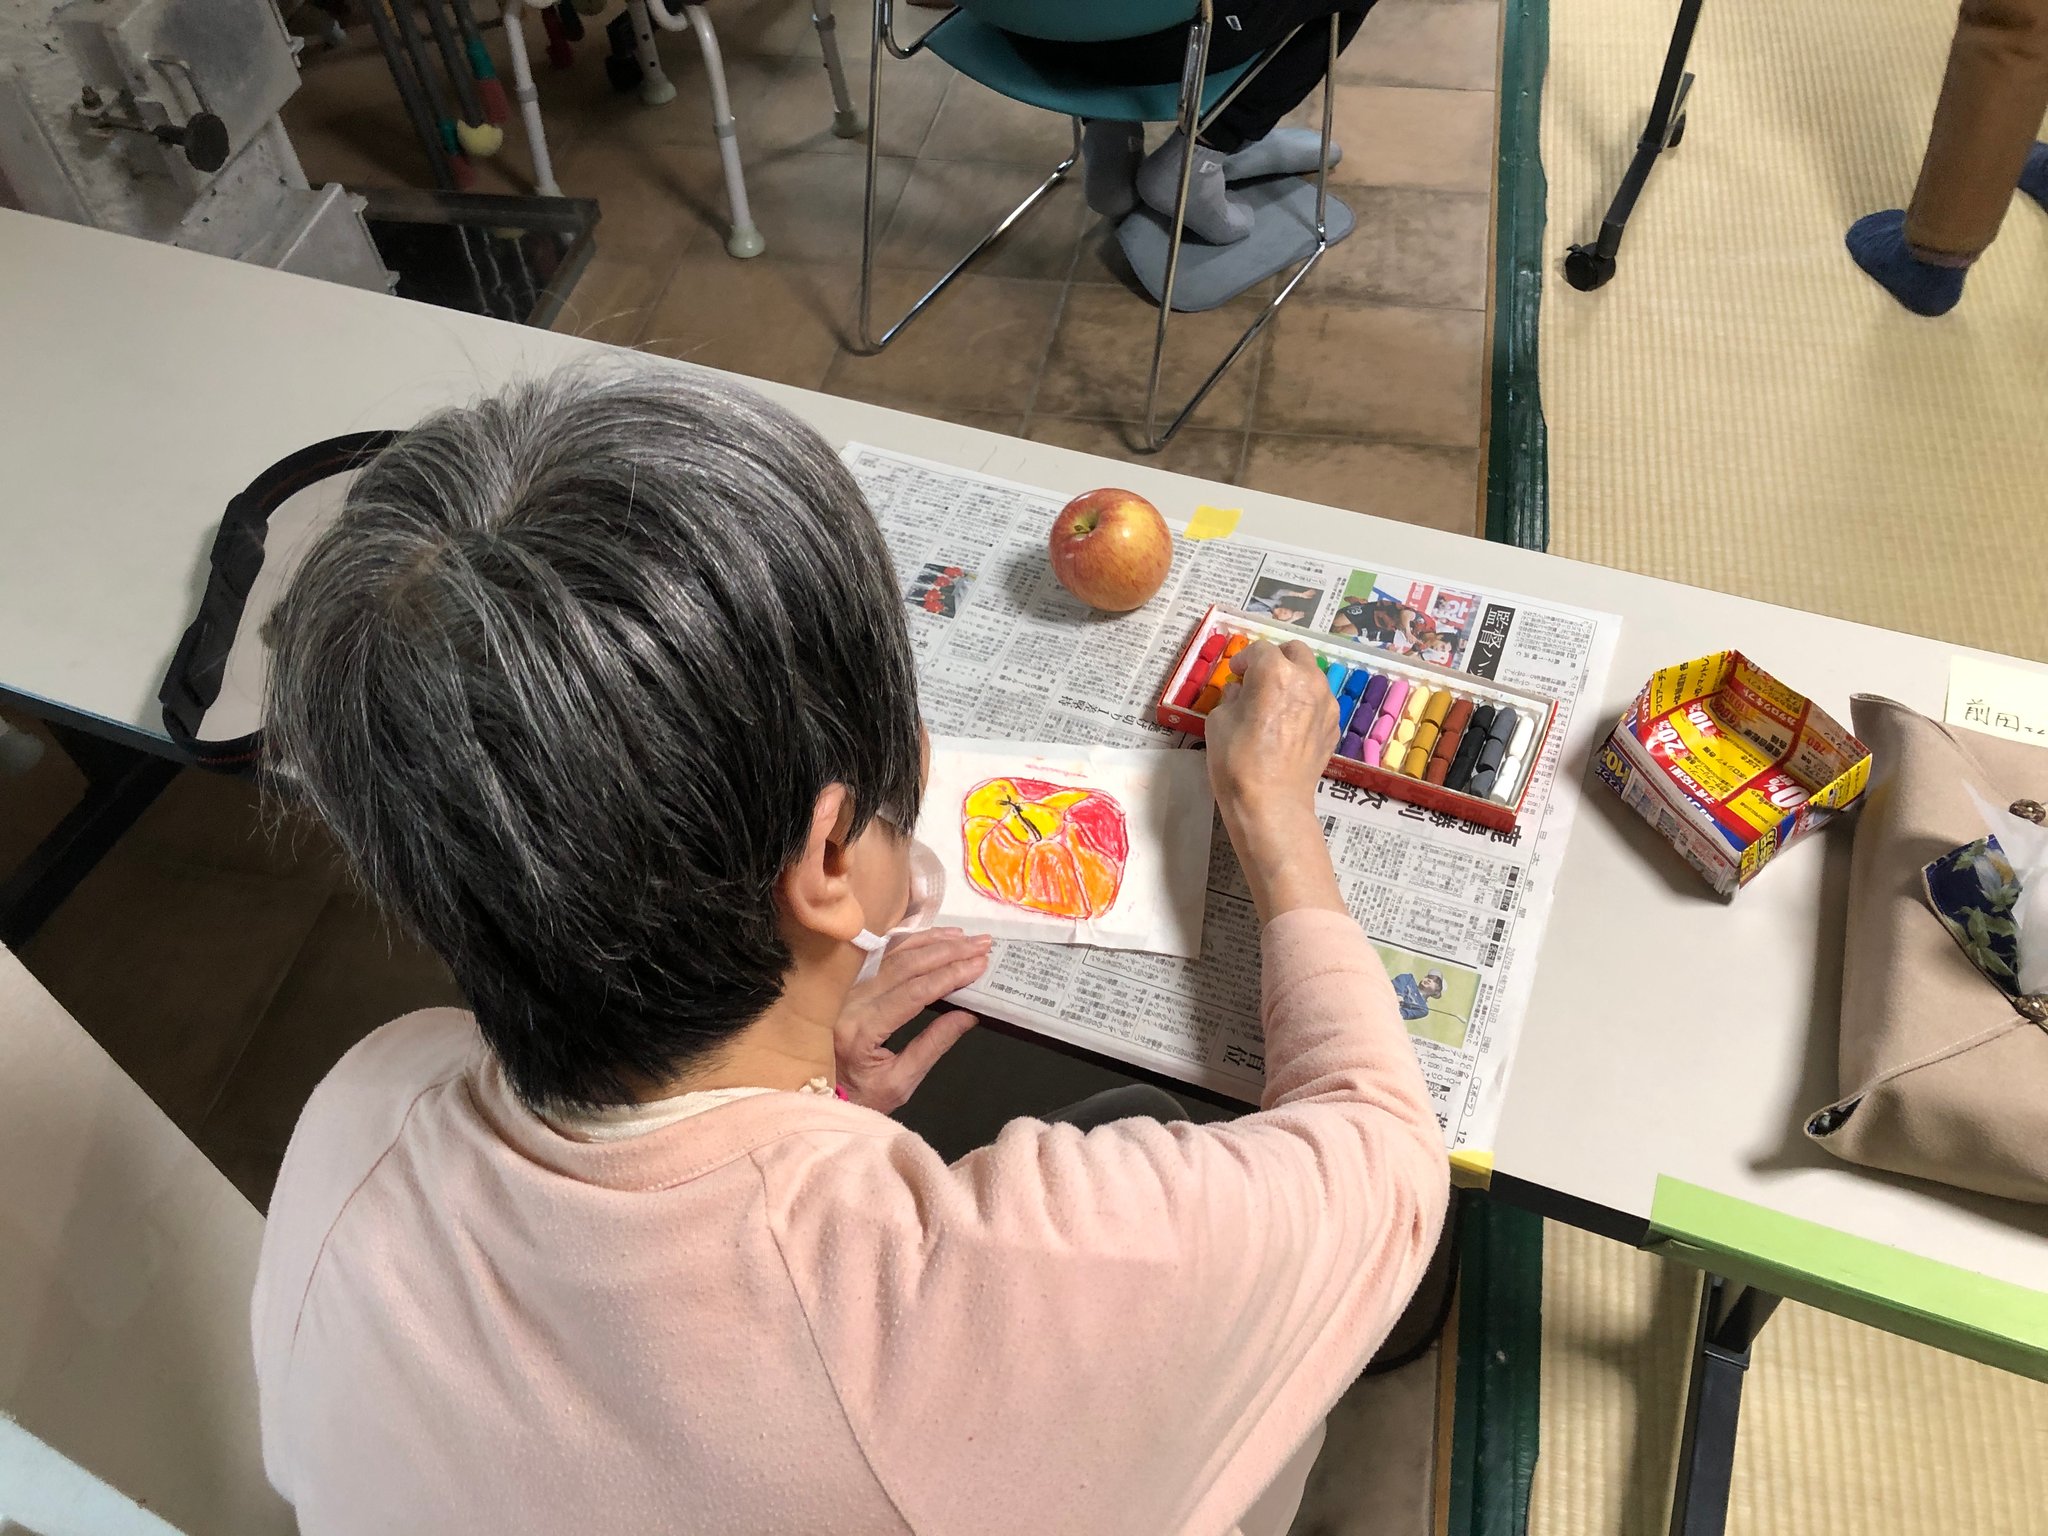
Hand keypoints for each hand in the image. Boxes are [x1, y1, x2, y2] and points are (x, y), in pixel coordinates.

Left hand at [835, 927, 991, 1112]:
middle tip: (982, 944)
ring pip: (891, 954)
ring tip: (964, 937)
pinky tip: (932, 936)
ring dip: (931, 941)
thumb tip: (969, 1014)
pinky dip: (909, 942)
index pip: (913, 993)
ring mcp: (845, 989)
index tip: (980, 964)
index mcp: (861, 1030)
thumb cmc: (860, 1097)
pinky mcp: (846, 984)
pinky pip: (880, 955)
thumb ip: (933, 1045)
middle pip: (904, 966)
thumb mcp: (900, 1083)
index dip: (949, 975)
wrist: (816, 1095)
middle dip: (947, 952)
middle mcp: (849, 1002)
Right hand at [1205, 639, 1337, 827]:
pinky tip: (1288, 725)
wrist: (1271, 803)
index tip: (1234, 674)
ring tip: (1274, 702)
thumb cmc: (1237, 760)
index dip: (1243, 659)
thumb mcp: (1218, 721)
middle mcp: (1308, 680)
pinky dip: (1304, 703)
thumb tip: (1241, 692)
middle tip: (1258, 677)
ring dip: (1293, 679)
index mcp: (1276, 672)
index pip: (1259, 649)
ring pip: (1311, 675)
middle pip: (1295, 652)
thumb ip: (1232, 697)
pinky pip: (1319, 702)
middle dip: (1275, 658)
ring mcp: (1326, 703)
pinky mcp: (1333, 726)